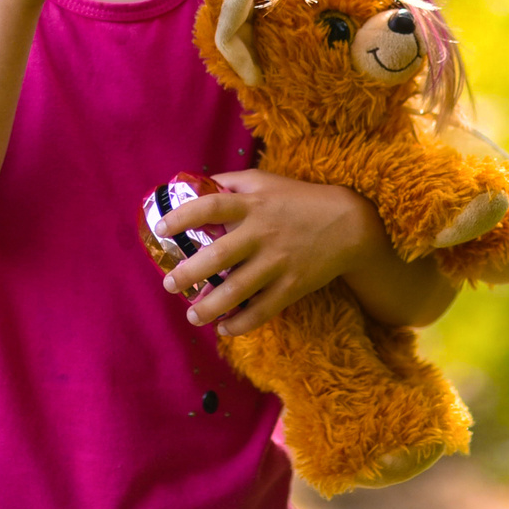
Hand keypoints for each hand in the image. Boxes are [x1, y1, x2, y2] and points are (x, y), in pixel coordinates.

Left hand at [156, 170, 381, 338]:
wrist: (348, 223)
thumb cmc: (298, 199)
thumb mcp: (265, 181)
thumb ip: (231, 182)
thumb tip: (197, 183)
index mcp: (252, 205)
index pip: (209, 207)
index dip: (182, 218)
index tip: (161, 230)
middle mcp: (261, 233)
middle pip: (217, 256)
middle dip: (188, 273)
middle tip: (169, 285)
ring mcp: (277, 262)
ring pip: (236, 290)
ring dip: (209, 307)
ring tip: (191, 316)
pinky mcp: (292, 286)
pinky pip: (262, 310)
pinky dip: (241, 323)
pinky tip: (223, 328)